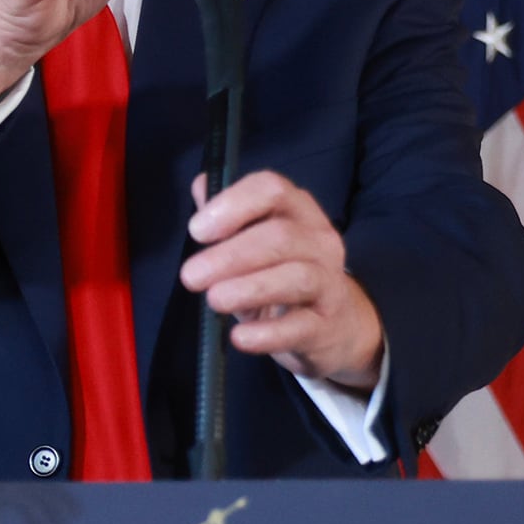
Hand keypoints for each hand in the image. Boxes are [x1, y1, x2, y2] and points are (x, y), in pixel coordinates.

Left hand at [181, 172, 383, 388]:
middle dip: (230, 255)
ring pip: (297, 277)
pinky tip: (240, 337)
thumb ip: (226, 215)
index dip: (233, 205)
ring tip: (214, 300)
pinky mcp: (326, 325)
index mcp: (297, 209)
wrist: (332, 325)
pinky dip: (268, 333)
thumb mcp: (251, 242)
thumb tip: (201, 185)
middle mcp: (319, 239)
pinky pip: (300, 327)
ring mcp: (329, 282)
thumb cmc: (280, 276)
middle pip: (281, 237)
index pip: (272, 189)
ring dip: (249, 288)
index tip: (197, 231)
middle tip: (191, 276)